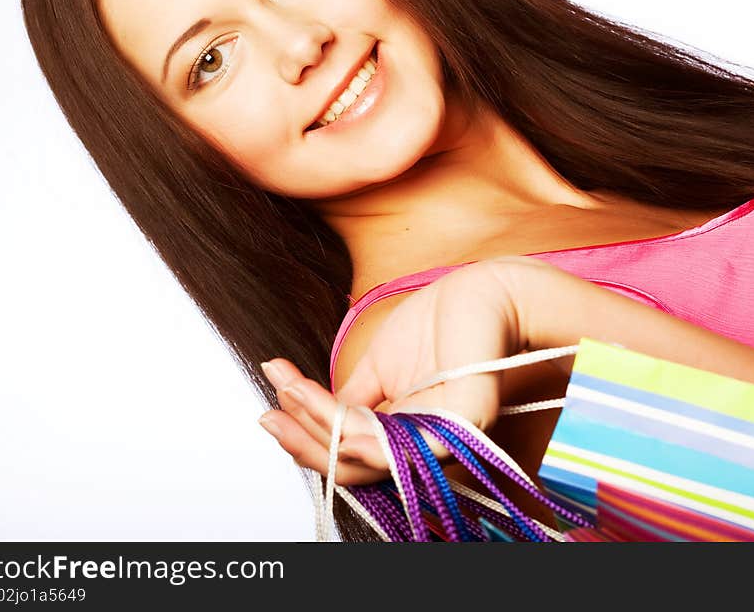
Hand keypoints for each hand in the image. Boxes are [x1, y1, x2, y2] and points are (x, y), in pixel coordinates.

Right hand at [257, 259, 527, 483]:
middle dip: (302, 438)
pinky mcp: (461, 423)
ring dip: (318, 424)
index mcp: (401, 433)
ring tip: (290, 390)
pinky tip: (323, 406)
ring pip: (366, 457)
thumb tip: (307, 415)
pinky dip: (352, 430)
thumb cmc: (439, 324)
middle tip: (269, 410)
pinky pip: (399, 443)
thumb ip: (350, 399)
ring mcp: (442, 439)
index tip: (272, 399)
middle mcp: (420, 445)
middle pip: (350, 465)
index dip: (305, 432)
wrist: (484, 289)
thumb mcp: (379, 365)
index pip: (348, 451)